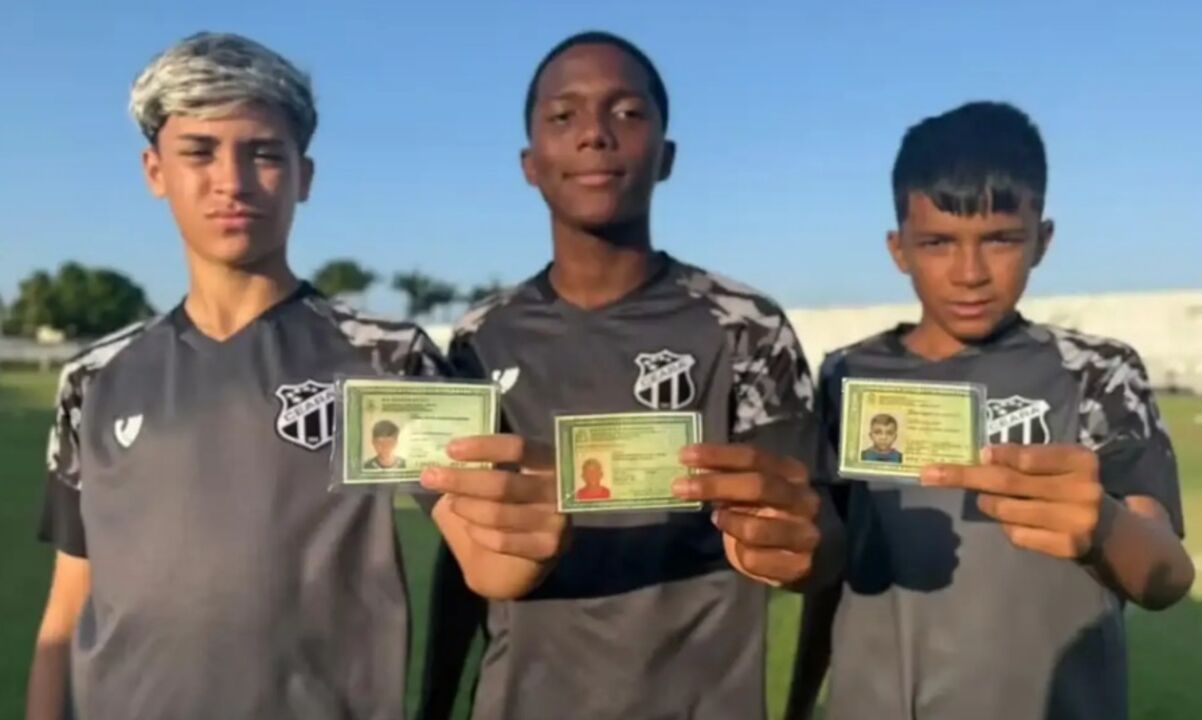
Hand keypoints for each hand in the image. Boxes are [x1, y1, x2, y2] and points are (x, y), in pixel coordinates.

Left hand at [421, 435, 566, 563]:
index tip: (451, 450)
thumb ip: (472, 470)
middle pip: (504, 483)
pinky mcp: (549, 546)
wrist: (510, 566)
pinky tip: (471, 530)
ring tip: (453, 504)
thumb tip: (443, 461)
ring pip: (498, 513)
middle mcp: (557, 487)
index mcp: (546, 460)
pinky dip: (478, 533)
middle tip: (431, 477)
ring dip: (467, 508)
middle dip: (462, 480)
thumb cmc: (496, 513)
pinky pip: (502, 539)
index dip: (484, 447)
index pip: (518, 448)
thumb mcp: (484, 483)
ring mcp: (556, 519)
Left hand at [673, 444, 820, 587]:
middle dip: (715, 485)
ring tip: (717, 519)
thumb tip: (689, 464)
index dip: (718, 455)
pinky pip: (756, 560)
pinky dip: (740, 555)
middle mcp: (804, 500)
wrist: (792, 557)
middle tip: (680, 487)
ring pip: (756, 529)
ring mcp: (806, 534)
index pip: (754, 456)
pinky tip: (741, 549)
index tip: (684, 456)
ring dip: (729, 524)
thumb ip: (728, 476)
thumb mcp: (749, 490)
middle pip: (759, 486)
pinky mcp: (800, 565)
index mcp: (792, 472)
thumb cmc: (763, 513)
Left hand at [921, 444, 1103, 559]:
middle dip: (965, 477)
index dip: (999, 456)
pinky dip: (1007, 526)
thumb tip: (984, 455)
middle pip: (1009, 482)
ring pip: (1007, 511)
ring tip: (988, 500)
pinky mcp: (1066, 547)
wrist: (1108, 530)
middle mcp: (1081, 490)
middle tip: (931, 474)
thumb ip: (1026, 457)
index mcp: (1079, 461)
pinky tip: (1016, 521)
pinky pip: (1017, 534)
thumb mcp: (1058, 463)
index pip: (1026, 457)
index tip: (977, 454)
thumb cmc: (1070, 485)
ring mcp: (1074, 521)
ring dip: (988, 504)